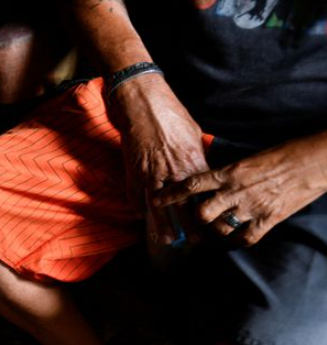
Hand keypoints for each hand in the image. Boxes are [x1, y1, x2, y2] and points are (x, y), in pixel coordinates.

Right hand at [109, 74, 208, 245]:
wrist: (142, 102)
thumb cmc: (169, 113)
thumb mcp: (193, 133)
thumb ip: (197, 155)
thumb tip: (202, 169)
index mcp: (192, 160)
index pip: (202, 193)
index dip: (206, 210)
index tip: (211, 223)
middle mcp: (174, 170)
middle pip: (183, 204)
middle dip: (188, 224)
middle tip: (194, 241)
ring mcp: (152, 172)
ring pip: (158, 205)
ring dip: (161, 223)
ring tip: (165, 239)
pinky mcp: (134, 169)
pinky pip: (136, 193)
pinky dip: (137, 205)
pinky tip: (140, 216)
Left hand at [153, 136, 326, 246]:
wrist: (316, 160)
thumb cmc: (284, 155)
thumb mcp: (249, 159)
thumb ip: (228, 172)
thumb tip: (210, 180)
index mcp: (230, 172)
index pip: (191, 184)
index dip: (170, 194)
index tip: (156, 199)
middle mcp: (236, 191)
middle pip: (201, 212)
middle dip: (196, 217)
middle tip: (198, 218)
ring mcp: (252, 207)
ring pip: (220, 228)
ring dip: (217, 229)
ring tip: (220, 226)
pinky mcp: (269, 219)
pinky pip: (245, 238)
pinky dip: (240, 238)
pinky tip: (240, 234)